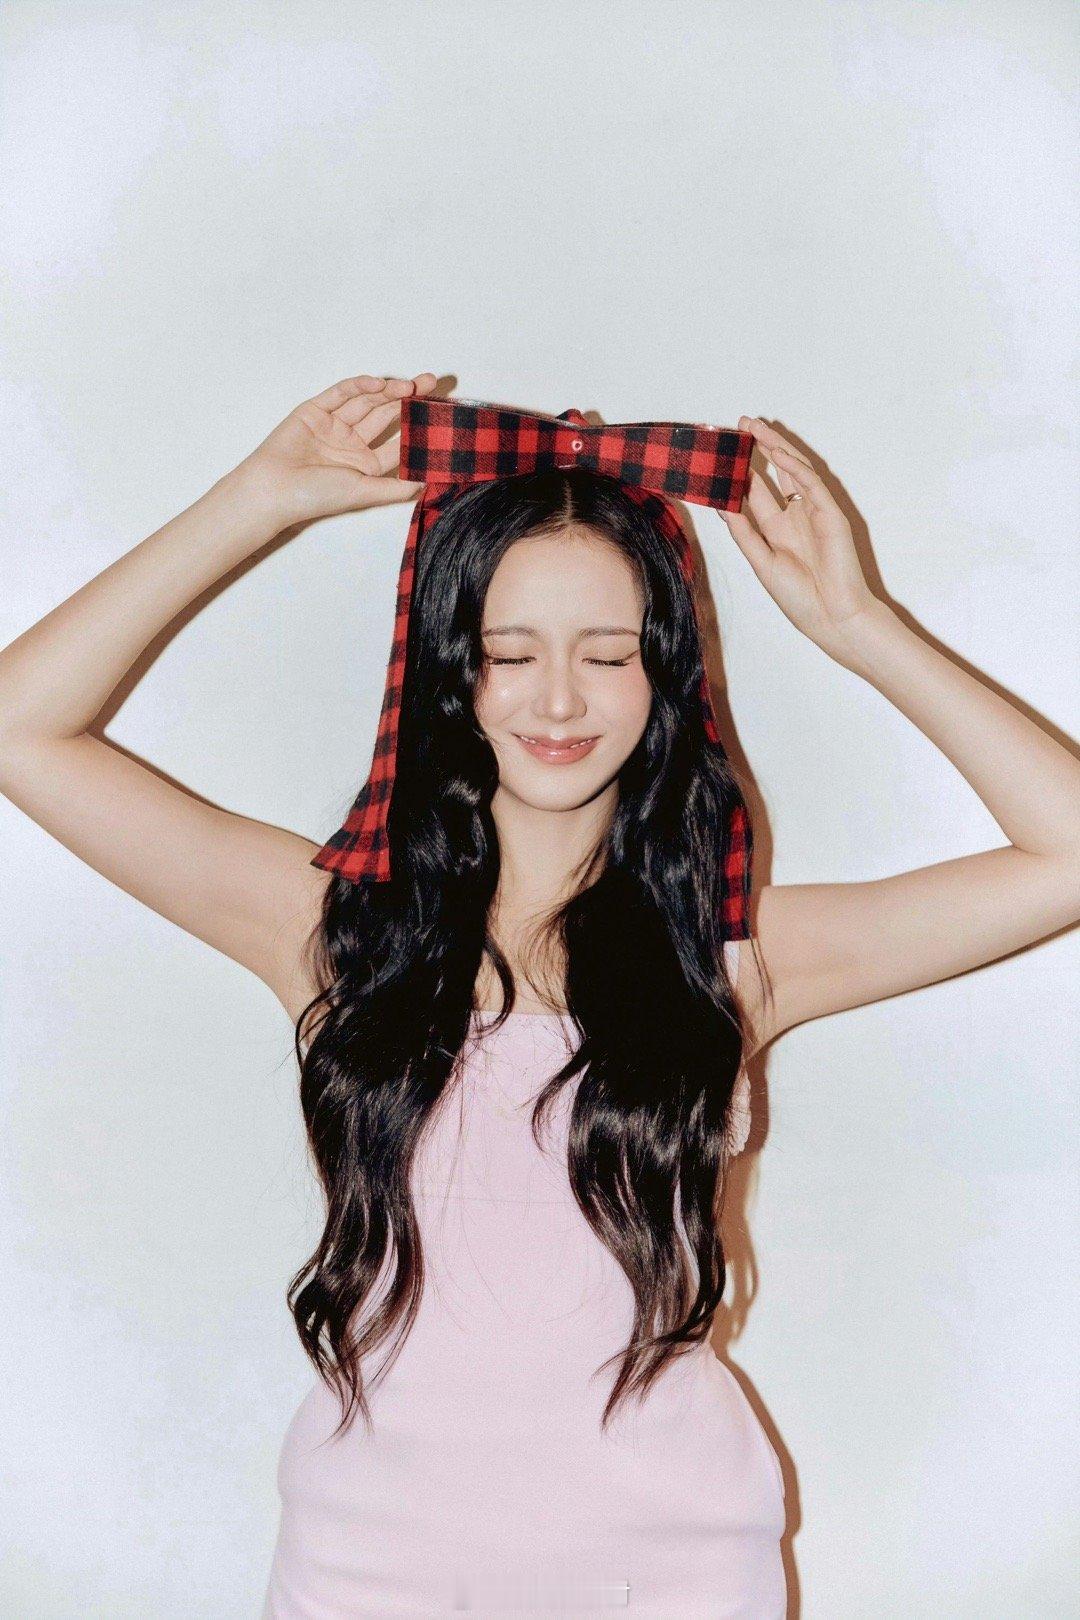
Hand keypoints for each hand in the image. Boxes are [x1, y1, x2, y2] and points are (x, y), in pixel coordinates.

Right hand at [233, 371, 440, 529]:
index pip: (399, 441)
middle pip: (386, 415)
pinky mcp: (315, 410)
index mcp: (366, 464)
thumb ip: (396, 488)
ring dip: (387, 391)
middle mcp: (352, 443)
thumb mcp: (364, 493)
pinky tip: (378, 384)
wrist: (274, 489)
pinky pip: (339, 394)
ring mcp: (334, 425)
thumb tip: (429, 483)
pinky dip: (357, 386)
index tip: (439, 413)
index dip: (418, 427)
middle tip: (431, 383)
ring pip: (366, 401)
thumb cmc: (316, 496)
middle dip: (408, 399)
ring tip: (410, 384)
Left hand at [719, 417, 881, 660]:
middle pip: (776, 474)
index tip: (722, 453)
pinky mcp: (831, 513)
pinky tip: (776, 452)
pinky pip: (811, 483)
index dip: (741, 472)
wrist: (832, 618)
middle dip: (759, 449)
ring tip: (756, 427)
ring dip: (776, 448)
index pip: (757, 493)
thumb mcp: (761, 562)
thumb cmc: (800, 599)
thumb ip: (743, 532)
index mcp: (778, 531)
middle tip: (741, 424)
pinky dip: (794, 467)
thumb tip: (721, 505)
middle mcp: (796, 517)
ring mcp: (814, 512)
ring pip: (794, 471)